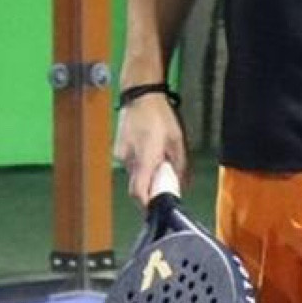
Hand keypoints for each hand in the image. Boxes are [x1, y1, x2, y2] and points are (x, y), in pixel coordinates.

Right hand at [113, 90, 186, 205]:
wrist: (140, 94)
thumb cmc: (160, 115)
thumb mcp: (178, 140)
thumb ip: (180, 165)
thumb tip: (182, 184)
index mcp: (145, 159)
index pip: (139, 192)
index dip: (147, 204)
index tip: (156, 208)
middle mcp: (129, 159)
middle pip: (136, 186)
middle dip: (149, 189)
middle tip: (162, 185)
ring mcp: (121, 153)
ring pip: (133, 174)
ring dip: (145, 174)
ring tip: (157, 160)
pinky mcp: (118, 147)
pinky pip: (129, 163)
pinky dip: (139, 163)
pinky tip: (148, 151)